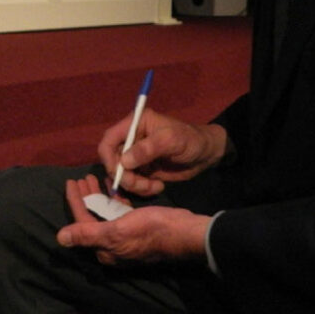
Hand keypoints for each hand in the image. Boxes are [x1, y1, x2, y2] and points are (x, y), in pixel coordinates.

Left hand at [56, 174, 209, 264]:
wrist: (183, 233)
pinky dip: (115, 199)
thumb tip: (60, 238)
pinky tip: (114, 186)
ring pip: (106, 214)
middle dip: (86, 197)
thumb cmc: (150, 229)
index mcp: (104, 249)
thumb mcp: (117, 230)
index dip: (75, 202)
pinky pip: (120, 213)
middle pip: (92, 218)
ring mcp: (125, 238)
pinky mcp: (137, 229)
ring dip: (99, 196)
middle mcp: (112, 246)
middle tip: (82, 177)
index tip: (70, 182)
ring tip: (94, 178)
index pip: (82, 222)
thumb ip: (88, 233)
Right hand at [99, 108, 227, 196]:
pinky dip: (141, 189)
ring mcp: (136, 156)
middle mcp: (131, 139)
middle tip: (140, 184)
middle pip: (112, 161)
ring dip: (134, 185)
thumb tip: (124, 161)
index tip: (117, 173)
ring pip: (121, 175)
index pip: (109, 139)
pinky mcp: (143, 170)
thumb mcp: (171, 140)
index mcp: (135, 124)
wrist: (206, 154)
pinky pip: (132, 183)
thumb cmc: (190, 140)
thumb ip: (147, 149)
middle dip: (124, 176)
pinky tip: (158, 187)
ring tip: (153, 187)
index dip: (107, 157)